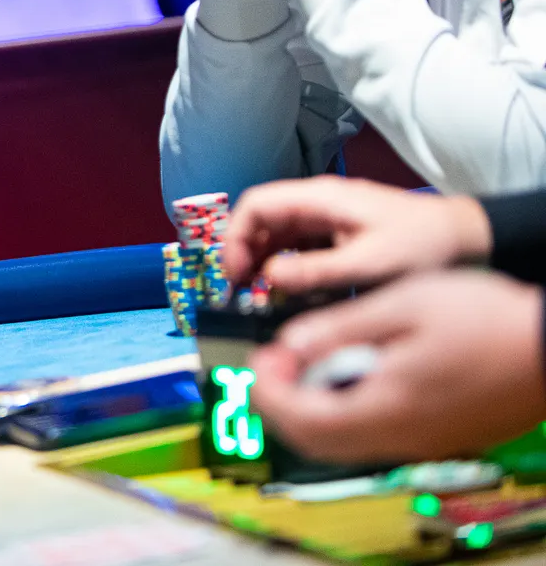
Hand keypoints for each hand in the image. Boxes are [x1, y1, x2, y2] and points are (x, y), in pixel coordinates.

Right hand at [224, 176, 491, 290]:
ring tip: (261, 298)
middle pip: (261, 220)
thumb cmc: (421, 246)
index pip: (256, 204)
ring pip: (277, 234)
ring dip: (264, 263)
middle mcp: (317, 203)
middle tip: (243, 292)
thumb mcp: (370, 264)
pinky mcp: (335, 232)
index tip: (235, 274)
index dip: (236, 237)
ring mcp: (326, 217)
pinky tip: (291, 293)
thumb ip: (317, 270)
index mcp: (321, 199)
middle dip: (245, 254)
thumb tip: (268, 277)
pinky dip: (286, 267)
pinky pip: (297, 246)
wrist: (464, 237)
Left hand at [250, 271, 545, 461]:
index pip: (301, 420)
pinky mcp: (438, 437)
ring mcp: (421, 442)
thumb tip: (290, 343)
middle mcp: (399, 436)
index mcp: (385, 407)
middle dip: (282, 402)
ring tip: (309, 360)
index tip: (261, 356)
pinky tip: (351, 372)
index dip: (268, 390)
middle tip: (275, 360)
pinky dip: (346, 410)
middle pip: (316, 441)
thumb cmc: (486, 319)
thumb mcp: (401, 305)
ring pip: (344, 442)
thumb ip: (339, 328)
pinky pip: (374, 436)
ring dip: (313, 407)